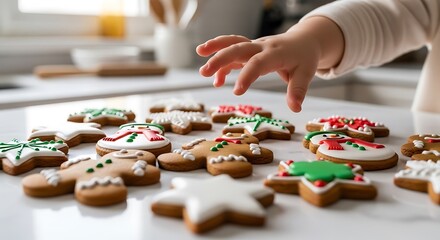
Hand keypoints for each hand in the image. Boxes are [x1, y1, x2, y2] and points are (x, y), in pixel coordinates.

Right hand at [196, 17, 343, 112]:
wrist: (303, 41)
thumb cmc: (304, 58)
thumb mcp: (306, 73)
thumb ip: (298, 90)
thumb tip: (295, 108)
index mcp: (276, 53)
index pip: (258, 63)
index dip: (246, 76)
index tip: (237, 92)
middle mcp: (261, 46)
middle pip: (238, 48)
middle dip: (220, 58)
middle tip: (204, 72)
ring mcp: (254, 46)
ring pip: (231, 43)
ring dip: (214, 49)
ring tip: (199, 59)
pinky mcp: (249, 50)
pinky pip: (232, 52)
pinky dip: (222, 64)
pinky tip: (216, 81)